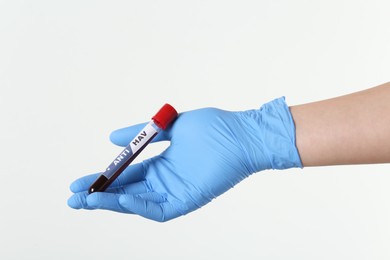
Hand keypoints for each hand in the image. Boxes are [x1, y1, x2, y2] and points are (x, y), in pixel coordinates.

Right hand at [68, 97, 301, 221]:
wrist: (243, 133)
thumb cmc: (214, 128)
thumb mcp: (170, 126)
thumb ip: (142, 134)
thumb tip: (111, 139)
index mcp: (161, 163)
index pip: (126, 175)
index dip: (103, 178)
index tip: (79, 180)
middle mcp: (165, 180)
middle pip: (127, 192)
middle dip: (99, 196)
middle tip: (73, 198)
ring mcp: (176, 191)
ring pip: (138, 204)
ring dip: (113, 203)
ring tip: (88, 200)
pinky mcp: (188, 200)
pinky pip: (158, 210)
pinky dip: (138, 206)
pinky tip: (119, 200)